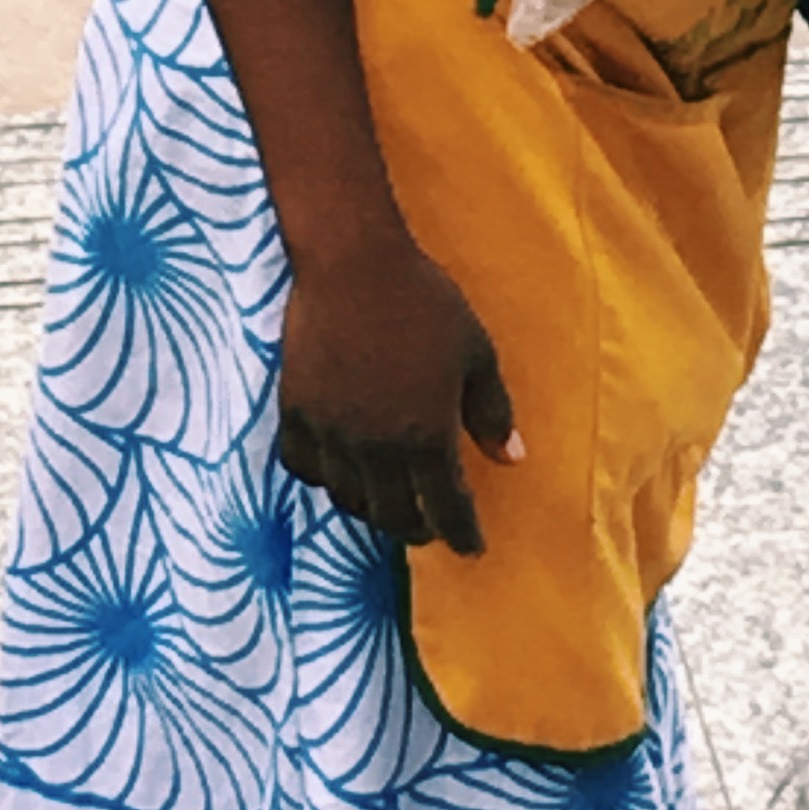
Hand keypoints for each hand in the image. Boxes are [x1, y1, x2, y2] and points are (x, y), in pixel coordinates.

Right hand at [277, 232, 520, 554]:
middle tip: (430, 528)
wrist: (353, 262)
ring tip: (386, 502)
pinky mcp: (296, 410)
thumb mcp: (476, 353)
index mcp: (426, 435)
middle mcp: (376, 447)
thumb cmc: (424, 301)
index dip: (462, 535)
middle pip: (394, 515)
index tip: (472, 548)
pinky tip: (336, 470)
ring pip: (347, 498)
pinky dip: (322, 477)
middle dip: (417, 529)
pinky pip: (303, 465)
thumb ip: (493, 412)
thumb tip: (512, 459)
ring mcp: (331, 432)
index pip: (447, 507)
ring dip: (371, 509)